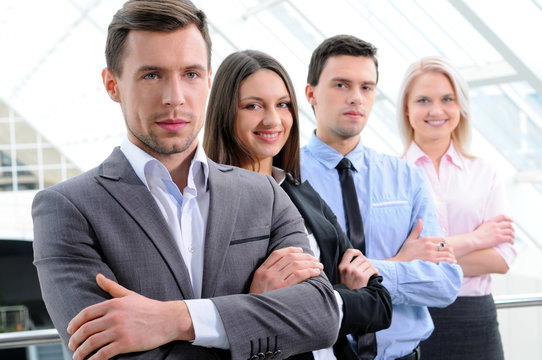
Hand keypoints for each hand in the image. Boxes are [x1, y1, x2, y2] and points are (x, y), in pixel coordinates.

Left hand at [67, 274, 193, 359]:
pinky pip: (103, 354)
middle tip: (72, 346)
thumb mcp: (129, 294)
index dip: (74, 323)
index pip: (86, 314)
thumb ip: (111, 287)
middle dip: (75, 340)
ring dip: (80, 352)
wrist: (168, 319)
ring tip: (77, 357)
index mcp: (113, 304)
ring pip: (91, 343)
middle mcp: (114, 317)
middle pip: (85, 330)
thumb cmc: (149, 307)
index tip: (70, 330)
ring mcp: (119, 331)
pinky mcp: (125, 344)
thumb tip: (98, 276)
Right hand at [249, 247, 322, 293]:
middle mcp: (268, 273)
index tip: (301, 250)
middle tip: (314, 259)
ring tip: (319, 265)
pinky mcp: (282, 288)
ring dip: (310, 264)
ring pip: (296, 265)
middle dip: (305, 257)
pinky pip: (299, 275)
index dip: (291, 250)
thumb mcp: (258, 284)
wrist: (256, 314)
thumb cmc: (260, 300)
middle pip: (289, 258)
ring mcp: (275, 280)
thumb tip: (287, 266)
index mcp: (261, 270)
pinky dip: (309, 271)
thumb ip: (268, 274)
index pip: (277, 254)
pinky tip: (316, 272)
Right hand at [338, 248, 377, 289]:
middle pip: (361, 257)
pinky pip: (372, 269)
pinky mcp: (362, 277)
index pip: (349, 252)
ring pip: (367, 263)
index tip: (360, 255)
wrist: (347, 300)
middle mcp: (347, 268)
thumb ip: (347, 267)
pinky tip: (375, 275)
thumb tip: (360, 258)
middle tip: (368, 267)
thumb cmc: (346, 288)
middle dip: (366, 262)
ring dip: (371, 267)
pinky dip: (375, 271)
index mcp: (341, 267)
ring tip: (371, 272)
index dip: (356, 252)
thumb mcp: (341, 276)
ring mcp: (355, 272)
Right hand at [392, 219, 455, 263]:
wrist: (401, 262)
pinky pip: (444, 261)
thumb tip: (420, 220)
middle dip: (450, 250)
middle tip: (452, 254)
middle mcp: (429, 246)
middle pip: (446, 247)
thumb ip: (417, 230)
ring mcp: (431, 254)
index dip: (446, 243)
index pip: (442, 239)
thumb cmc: (405, 251)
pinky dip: (449, 262)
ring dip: (451, 257)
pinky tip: (451, 264)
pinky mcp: (431, 262)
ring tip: (453, 260)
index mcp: (426, 239)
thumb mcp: (410, 239)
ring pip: (447, 254)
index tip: (447, 247)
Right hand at [472, 215, 514, 248]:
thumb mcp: (482, 226)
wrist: (474, 240)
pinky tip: (511, 243)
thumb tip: (493, 227)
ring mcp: (498, 232)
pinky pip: (509, 238)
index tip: (512, 221)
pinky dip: (512, 241)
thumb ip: (489, 225)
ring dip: (513, 235)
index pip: (502, 216)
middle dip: (512, 228)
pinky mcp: (499, 238)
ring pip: (510, 232)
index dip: (509, 218)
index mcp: (491, 221)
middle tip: (512, 232)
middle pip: (509, 225)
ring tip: (512, 238)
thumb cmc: (476, 235)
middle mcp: (495, 225)